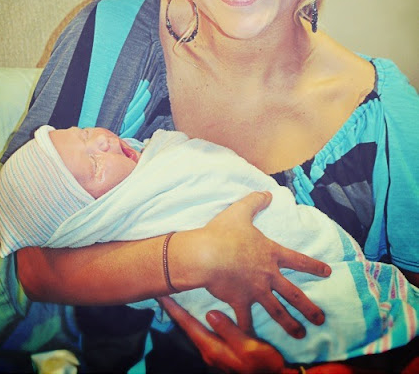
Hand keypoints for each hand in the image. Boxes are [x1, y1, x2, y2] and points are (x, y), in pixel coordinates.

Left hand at [160, 296, 286, 373]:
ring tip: (177, 298)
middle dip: (175, 310)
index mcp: (212, 348)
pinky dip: (197, 319)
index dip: (173, 309)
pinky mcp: (222, 350)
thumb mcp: (248, 346)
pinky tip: (199, 312)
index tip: (161, 294)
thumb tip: (209, 313)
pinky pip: (203, 331)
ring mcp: (215, 351)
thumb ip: (229, 330)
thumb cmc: (263, 363)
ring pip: (194, 329)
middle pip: (187, 326)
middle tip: (165, 291)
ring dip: (184, 314)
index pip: (187, 325)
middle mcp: (209, 350)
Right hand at [193, 191, 330, 337]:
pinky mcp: (240, 302)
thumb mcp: (240, 211)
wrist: (207, 255)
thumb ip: (255, 201)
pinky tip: (253, 343)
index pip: (298, 260)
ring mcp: (256, 291)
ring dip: (290, 324)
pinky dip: (249, 333)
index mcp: (271, 253)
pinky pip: (246, 321)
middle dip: (309, 307)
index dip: (314, 266)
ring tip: (301, 334)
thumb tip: (267, 193)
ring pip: (277, 311)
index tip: (328, 272)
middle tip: (321, 318)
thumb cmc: (223, 232)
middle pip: (294, 294)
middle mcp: (268, 275)